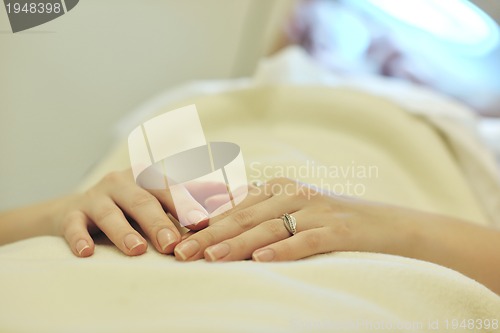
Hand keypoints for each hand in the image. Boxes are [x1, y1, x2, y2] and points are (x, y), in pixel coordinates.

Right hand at [54, 170, 227, 256]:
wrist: (78, 209)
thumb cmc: (131, 206)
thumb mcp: (159, 199)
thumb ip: (192, 198)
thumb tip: (234, 197)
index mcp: (148, 179)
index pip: (171, 190)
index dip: (187, 204)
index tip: (204, 221)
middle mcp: (123, 182)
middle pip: (143, 200)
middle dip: (159, 221)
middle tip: (173, 244)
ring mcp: (96, 197)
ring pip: (110, 212)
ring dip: (124, 231)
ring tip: (137, 250)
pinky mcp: (71, 214)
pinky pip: (73, 225)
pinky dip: (79, 238)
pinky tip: (87, 253)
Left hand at [174, 178, 412, 261]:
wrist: (385, 224)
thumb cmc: (330, 221)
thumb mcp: (293, 210)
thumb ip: (259, 213)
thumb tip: (217, 224)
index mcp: (279, 188)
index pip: (233, 205)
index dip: (203, 222)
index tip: (175, 237)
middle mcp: (294, 194)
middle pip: (244, 215)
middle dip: (208, 235)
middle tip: (179, 253)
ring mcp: (316, 210)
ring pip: (269, 227)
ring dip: (237, 243)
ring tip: (209, 258)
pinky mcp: (338, 230)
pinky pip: (307, 240)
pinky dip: (284, 249)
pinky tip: (262, 259)